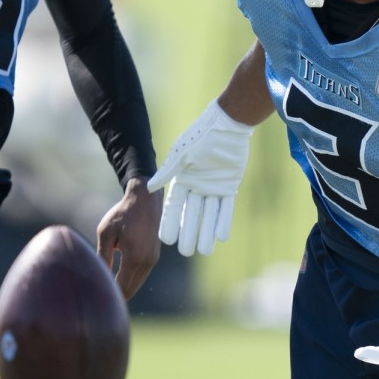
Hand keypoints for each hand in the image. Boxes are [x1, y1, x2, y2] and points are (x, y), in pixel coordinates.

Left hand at [96, 177, 161, 299]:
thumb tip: (98, 276)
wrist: (146, 200)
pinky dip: (130, 279)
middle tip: (99, 298)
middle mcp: (147, 262)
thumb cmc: (123, 214)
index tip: (96, 298)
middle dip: (116, 295)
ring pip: (137, 284)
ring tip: (106, 290)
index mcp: (135, 258)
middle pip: (131, 289)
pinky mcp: (154, 256)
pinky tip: (117, 278)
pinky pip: (141, 275)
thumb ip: (102, 256)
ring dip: (124, 287)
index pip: (121, 286)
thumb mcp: (106, 233)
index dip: (109, 294)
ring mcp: (153, 260)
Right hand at [146, 101, 253, 255]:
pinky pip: (225, 208)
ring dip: (206, 232)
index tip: (165, 239)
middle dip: (188, 233)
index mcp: (183, 180)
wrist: (225, 125)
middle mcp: (197, 187)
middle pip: (192, 214)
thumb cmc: (200, 137)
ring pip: (209, 215)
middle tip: (185, 252)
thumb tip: (149, 188)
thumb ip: (167, 173)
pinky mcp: (229, 186)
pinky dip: (223, 221)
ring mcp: (213, 188)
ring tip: (204, 252)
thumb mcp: (181, 155)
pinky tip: (221, 237)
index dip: (171, 222)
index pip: (175, 206)